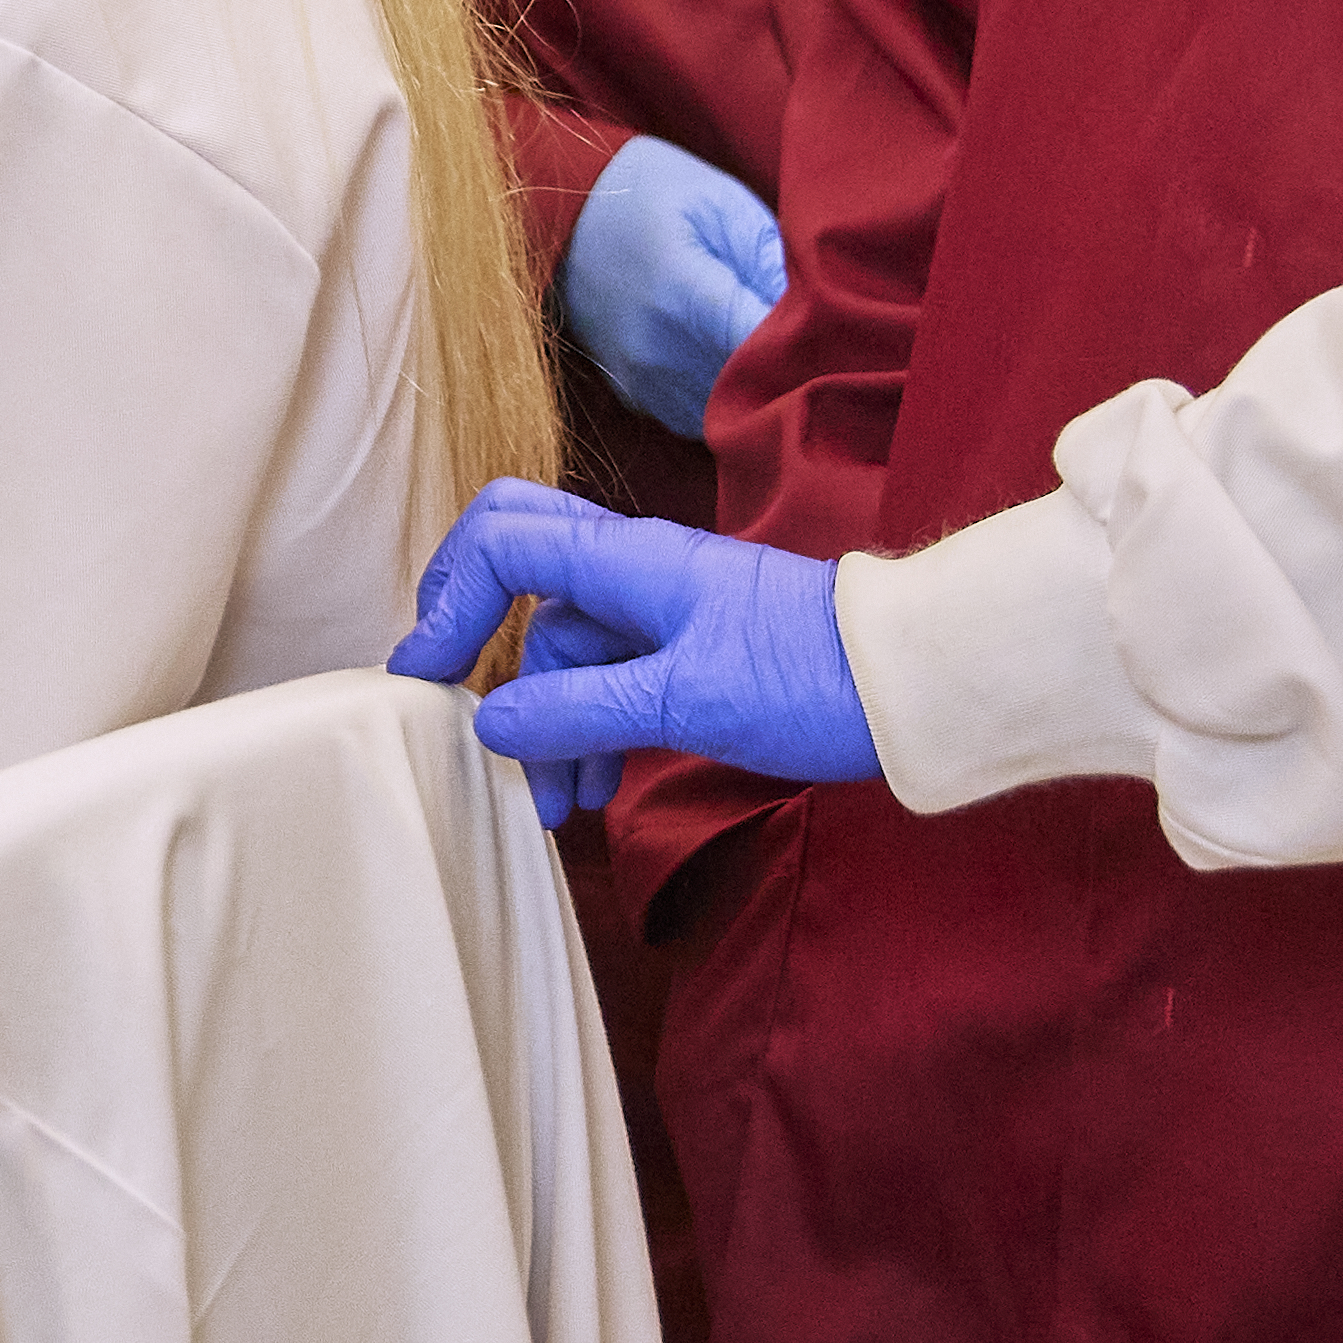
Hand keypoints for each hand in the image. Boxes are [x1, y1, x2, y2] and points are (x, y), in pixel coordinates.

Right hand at [383, 482, 878, 827]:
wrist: (916, 686)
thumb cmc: (812, 679)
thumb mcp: (684, 702)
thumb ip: (578, 710)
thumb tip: (488, 722)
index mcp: (627, 558)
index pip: (500, 540)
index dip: (448, 600)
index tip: (426, 678)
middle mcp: (634, 569)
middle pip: (519, 572)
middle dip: (480, 640)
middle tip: (455, 705)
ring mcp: (661, 608)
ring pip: (566, 644)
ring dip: (545, 718)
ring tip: (554, 802)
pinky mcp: (688, 649)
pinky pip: (609, 676)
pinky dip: (589, 726)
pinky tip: (598, 784)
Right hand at [553, 136, 793, 438]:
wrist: (563, 211)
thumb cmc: (654, 195)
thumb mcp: (722, 205)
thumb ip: (771, 261)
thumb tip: (823, 311)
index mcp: (684, 292)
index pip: (764, 347)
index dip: (810, 348)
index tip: (838, 337)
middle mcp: (657, 347)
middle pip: (749, 388)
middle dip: (789, 370)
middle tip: (820, 344)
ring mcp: (640, 377)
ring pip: (724, 412)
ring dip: (754, 391)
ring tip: (775, 352)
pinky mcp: (632, 393)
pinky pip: (695, 416)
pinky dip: (720, 399)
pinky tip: (732, 363)